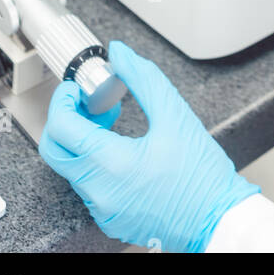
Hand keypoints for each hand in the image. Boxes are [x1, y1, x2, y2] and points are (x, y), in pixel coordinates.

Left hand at [39, 40, 258, 251]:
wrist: (218, 220)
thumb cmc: (202, 175)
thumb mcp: (175, 114)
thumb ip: (143, 78)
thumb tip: (119, 54)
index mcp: (111, 164)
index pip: (61, 127)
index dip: (62, 100)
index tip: (75, 88)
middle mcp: (99, 191)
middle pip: (55, 150)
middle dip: (65, 119)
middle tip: (88, 103)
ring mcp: (102, 209)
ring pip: (72, 168)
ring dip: (82, 140)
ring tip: (111, 123)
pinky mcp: (109, 219)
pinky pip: (88, 186)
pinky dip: (94, 162)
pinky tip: (121, 150)